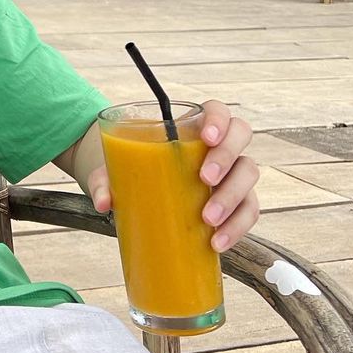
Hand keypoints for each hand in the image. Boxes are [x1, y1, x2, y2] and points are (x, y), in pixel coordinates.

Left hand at [86, 99, 259, 252]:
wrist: (143, 192)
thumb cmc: (135, 170)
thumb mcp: (115, 169)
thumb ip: (104, 181)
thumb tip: (103, 202)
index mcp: (193, 126)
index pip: (218, 110)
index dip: (219, 120)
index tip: (206, 137)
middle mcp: (218, 146)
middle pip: (241, 137)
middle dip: (226, 157)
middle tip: (204, 179)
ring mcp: (231, 173)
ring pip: (249, 174)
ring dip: (232, 197)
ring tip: (207, 219)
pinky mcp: (236, 203)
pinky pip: (248, 211)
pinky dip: (237, 227)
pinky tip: (218, 242)